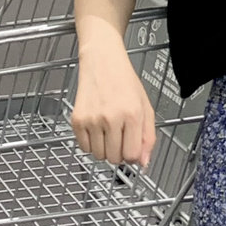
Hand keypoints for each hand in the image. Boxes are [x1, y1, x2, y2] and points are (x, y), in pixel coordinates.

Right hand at [71, 46, 155, 166]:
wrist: (102, 62)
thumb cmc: (125, 82)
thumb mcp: (145, 105)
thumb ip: (148, 135)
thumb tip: (144, 163)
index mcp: (132, 113)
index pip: (132, 155)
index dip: (133, 155)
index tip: (132, 146)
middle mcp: (112, 118)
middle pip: (114, 158)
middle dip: (119, 152)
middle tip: (121, 135)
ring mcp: (92, 120)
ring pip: (98, 156)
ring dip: (105, 148)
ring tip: (109, 129)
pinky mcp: (77, 120)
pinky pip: (84, 148)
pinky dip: (91, 143)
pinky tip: (97, 127)